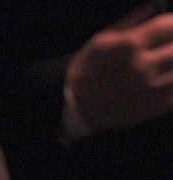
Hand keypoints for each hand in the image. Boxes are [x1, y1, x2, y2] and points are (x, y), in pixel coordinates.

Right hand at [67, 4, 172, 129]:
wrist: (76, 109)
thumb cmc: (87, 71)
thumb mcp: (99, 42)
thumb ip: (130, 23)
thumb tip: (155, 6)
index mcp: (129, 45)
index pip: (168, 25)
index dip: (170, 24)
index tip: (168, 27)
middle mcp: (143, 66)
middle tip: (165, 47)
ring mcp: (151, 88)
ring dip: (172, 64)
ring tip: (162, 65)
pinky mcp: (156, 106)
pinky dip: (172, 83)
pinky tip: (161, 81)